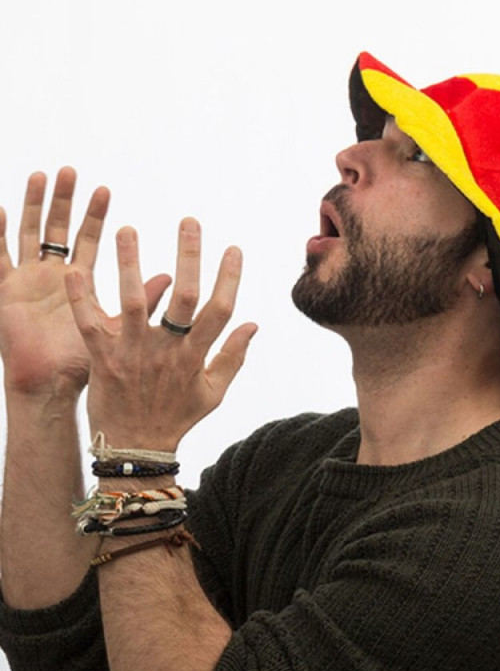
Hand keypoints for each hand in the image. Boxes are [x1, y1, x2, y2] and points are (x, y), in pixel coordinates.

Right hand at [0, 168, 168, 400]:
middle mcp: (51, 277)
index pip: (88, 239)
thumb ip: (144, 299)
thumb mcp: (119, 325)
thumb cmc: (87, 363)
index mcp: (78, 283)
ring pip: (29, 235)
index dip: (95, 215)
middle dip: (63, 200)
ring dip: (34, 207)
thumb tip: (174, 278)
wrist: (55, 388)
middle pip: (56, 229)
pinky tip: (0, 210)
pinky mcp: (5, 293)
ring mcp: (27, 283)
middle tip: (70, 171)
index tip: (105, 188)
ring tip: (40, 177)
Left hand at [65, 218, 256, 452]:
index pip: (219, 309)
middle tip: (189, 221)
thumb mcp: (214, 391)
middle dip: (188, 256)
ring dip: (129, 264)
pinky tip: (74, 269)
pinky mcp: (102, 357)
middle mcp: (167, 349)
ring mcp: (133, 352)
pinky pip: (90, 323)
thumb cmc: (177, 418)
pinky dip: (81, 297)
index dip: (229, 277)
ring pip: (133, 302)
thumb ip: (234, 356)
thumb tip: (253, 323)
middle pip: (183, 296)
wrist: (135, 449)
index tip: (234, 248)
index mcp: (195, 355)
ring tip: (126, 229)